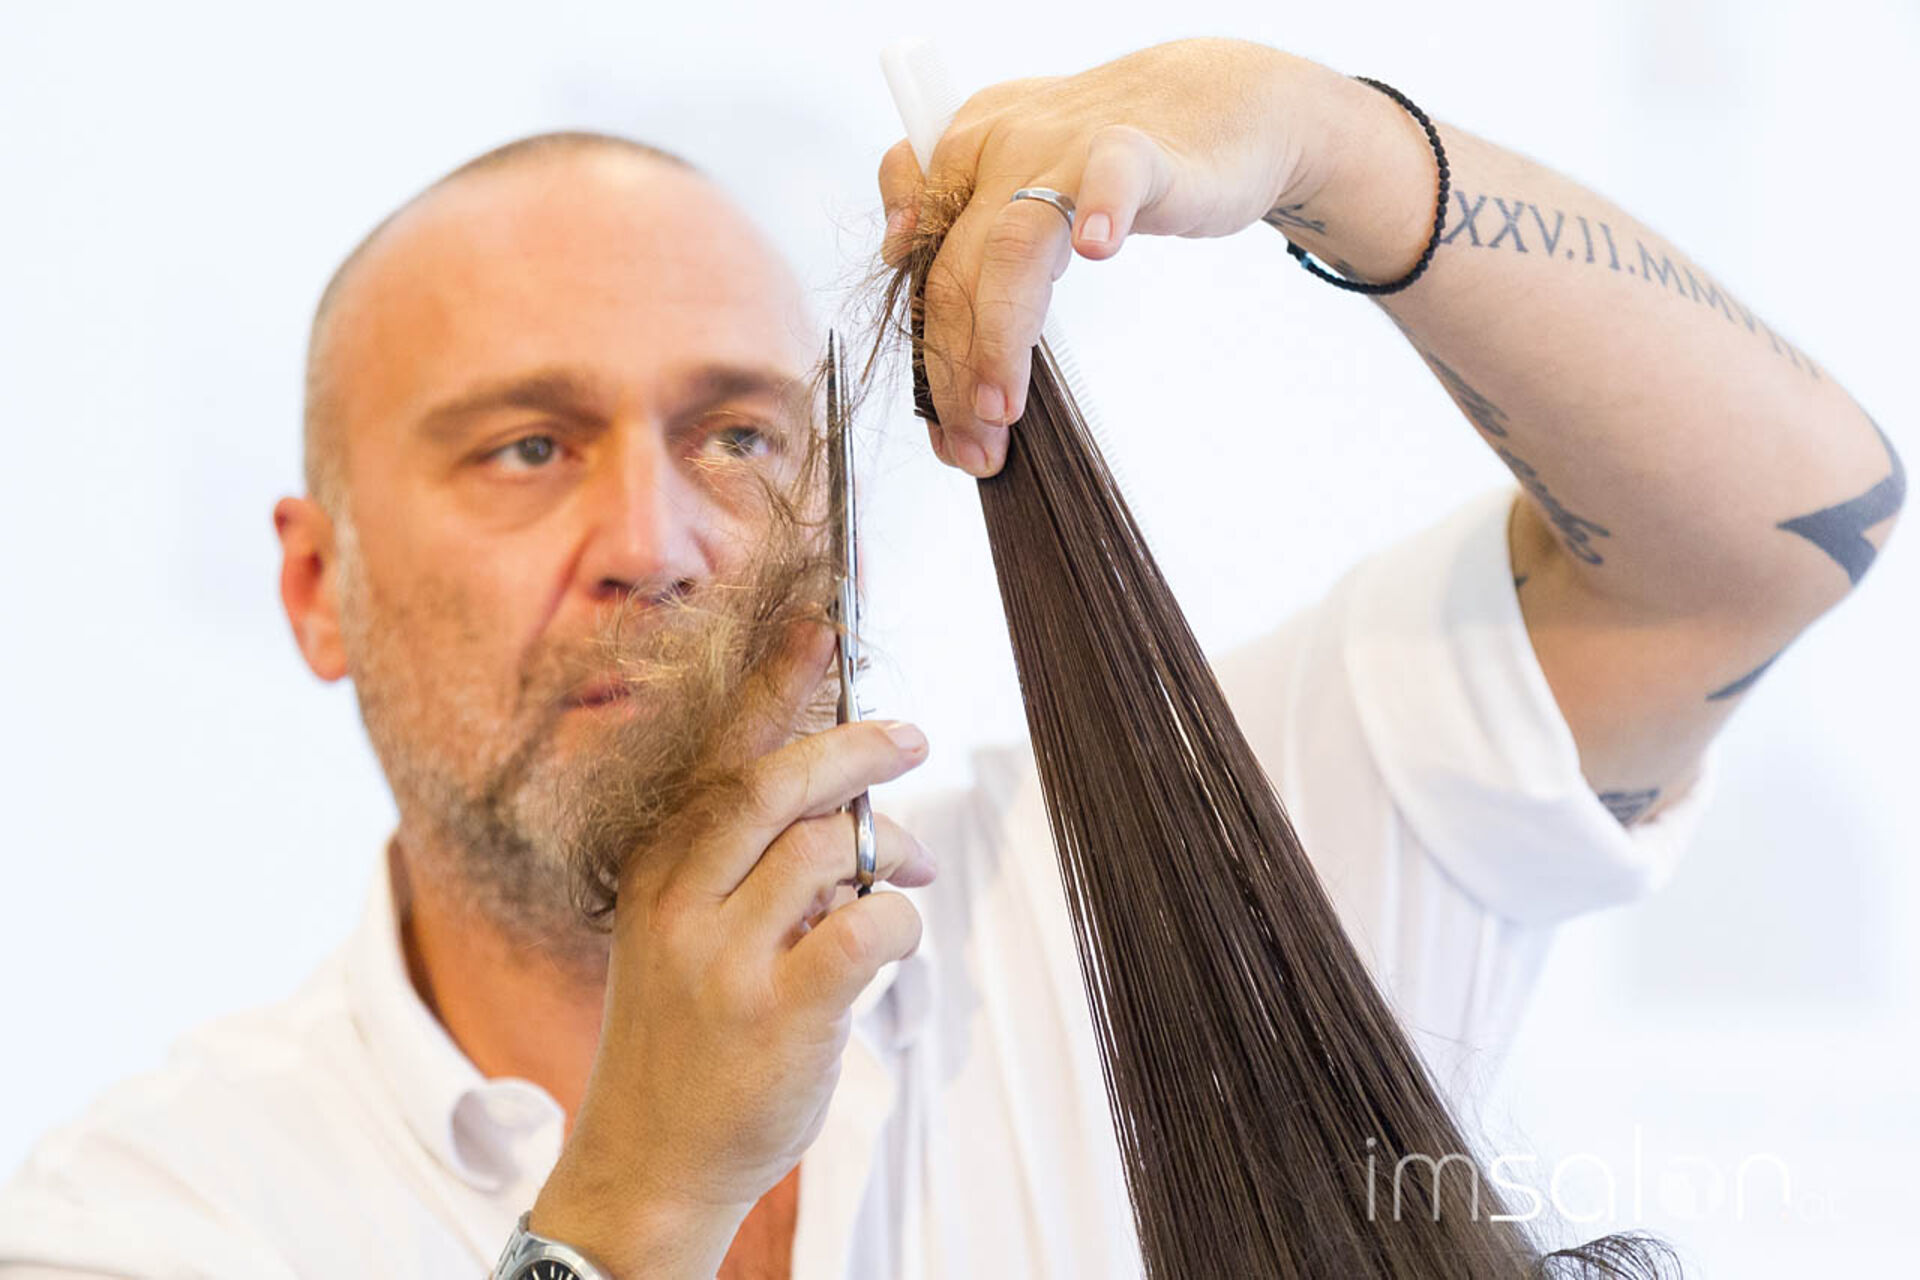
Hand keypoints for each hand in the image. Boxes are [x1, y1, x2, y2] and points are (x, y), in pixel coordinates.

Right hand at [528, 630, 934, 1277]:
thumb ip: (747, 870)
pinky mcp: (778, 1012)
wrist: (649, 1160)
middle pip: (774, 782)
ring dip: (883, 847)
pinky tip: (895, 932)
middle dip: (853, 746)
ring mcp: (724, 959)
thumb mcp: (682, 937)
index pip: (718, 755)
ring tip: (904, 867)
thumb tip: (851, 811)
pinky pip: (864, 928)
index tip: (818, 630)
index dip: (774, 685)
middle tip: (910, 739)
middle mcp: (680, 903)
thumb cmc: (684, 1041)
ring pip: (825, 850)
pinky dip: (897, 916)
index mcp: (656, 870)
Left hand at [877, 38, 1361, 475]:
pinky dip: (1102, 209)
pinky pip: (1112, 175)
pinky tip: (1098, 252)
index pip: (914, 259)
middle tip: (970, 450)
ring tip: (1002, 411)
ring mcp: (1068, 146)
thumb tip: (930, 352)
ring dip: (999, 336)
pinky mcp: (1140, 149)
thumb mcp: (1021, 194)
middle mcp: (1001, 145)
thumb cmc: (1108, 164)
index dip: (919, 347)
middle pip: (953, 270)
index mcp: (963, 154)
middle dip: (953, 372)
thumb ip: (968, 255)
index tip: (939, 423)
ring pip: (1012, 244)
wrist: (1216, 102)